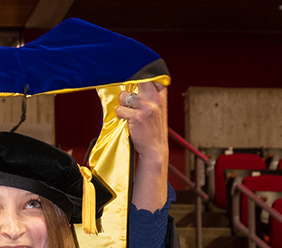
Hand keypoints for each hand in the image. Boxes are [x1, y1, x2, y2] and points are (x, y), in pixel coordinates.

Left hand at [116, 81, 168, 210]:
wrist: (155, 148)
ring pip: (124, 96)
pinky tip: (127, 122)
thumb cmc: (152, 128)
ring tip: (129, 113)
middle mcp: (155, 98)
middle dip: (127, 81)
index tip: (131, 64)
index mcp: (161, 94)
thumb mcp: (157, 108)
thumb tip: (130, 80)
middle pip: (136, 80)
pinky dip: (120, 116)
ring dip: (122, 105)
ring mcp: (147, 107)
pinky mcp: (137, 116)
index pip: (151, 75)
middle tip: (122, 87)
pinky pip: (120, 110)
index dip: (139, 71)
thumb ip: (148, 94)